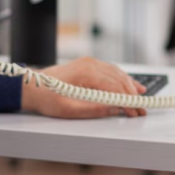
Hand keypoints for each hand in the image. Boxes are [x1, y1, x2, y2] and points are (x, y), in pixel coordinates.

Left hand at [22, 57, 147, 118]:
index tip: (135, 112)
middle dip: (131, 96)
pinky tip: (130, 85)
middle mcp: (90, 64)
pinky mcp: (89, 65)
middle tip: (140, 110)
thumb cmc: (47, 97)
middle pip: (119, 80)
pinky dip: (122, 79)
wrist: (33, 87)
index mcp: (86, 74)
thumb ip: (94, 109)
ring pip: (117, 74)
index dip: (128, 101)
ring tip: (141, 98)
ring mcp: (90, 63)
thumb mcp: (70, 110)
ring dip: (130, 86)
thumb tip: (115, 109)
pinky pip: (111, 71)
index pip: (115, 87)